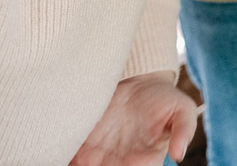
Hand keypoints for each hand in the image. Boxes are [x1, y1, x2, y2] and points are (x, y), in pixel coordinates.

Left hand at [70, 71, 196, 165]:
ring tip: (65, 158)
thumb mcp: (182, 109)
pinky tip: (52, 155)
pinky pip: (68, 159)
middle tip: (91, 161)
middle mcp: (120, 163)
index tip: (119, 164)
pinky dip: (58, 159)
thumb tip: (179, 155)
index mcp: (144, 162)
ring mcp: (99, 156)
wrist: (140, 80)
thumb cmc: (164, 96)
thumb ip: (184, 130)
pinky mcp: (82, 145)